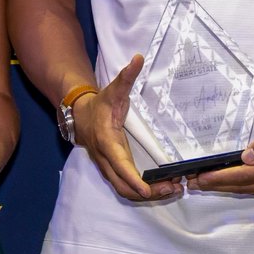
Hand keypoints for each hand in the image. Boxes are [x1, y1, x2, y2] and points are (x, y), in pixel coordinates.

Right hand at [74, 55, 181, 201]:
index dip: (133, 179)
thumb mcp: (113, 89)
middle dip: (147, 191)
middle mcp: (105, 159)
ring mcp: (107, 168)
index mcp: (107, 141)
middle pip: (123, 185)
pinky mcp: (112, 171)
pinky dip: (142, 192)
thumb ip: (126, 76)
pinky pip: (125, 187)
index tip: (147, 190)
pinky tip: (162, 188)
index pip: (119, 164)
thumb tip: (138, 58)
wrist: (80, 115)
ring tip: (173, 190)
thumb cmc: (101, 104)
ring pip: (124, 190)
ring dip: (148, 195)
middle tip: (173, 188)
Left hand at [190, 112, 253, 200]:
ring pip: (251, 191)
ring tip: (204, 182)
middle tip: (192, 182)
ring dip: (227, 187)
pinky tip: (229, 182)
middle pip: (244, 188)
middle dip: (217, 185)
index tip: (199, 178)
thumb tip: (245, 157)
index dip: (220, 178)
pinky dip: (242, 187)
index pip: (245, 176)